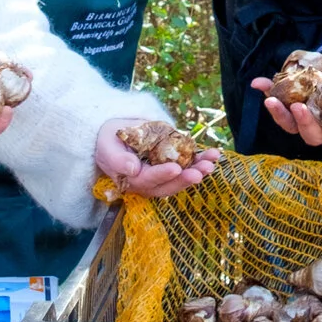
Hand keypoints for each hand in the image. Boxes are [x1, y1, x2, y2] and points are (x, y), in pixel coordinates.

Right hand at [95, 120, 217, 199]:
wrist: (116, 136)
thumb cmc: (109, 141)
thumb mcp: (107, 146)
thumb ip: (117, 159)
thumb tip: (132, 169)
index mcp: (132, 180)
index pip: (147, 180)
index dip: (162, 175)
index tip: (175, 168)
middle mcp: (149, 183)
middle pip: (169, 185)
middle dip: (186, 178)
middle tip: (202, 171)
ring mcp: (162, 176)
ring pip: (181, 178)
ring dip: (198, 171)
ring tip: (212, 162)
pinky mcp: (172, 166)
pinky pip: (188, 167)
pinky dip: (201, 161)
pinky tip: (214, 155)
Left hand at [250, 49, 321, 146]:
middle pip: (313, 134)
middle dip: (303, 123)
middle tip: (296, 107)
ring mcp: (308, 110)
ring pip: (291, 124)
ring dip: (279, 114)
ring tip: (270, 100)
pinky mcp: (294, 96)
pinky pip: (278, 99)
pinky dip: (268, 91)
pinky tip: (258, 82)